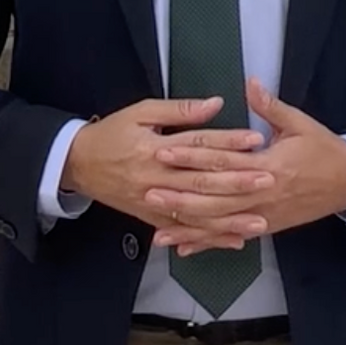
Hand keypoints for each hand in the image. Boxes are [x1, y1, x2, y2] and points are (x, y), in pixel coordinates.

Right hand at [62, 97, 273, 243]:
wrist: (78, 164)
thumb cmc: (111, 133)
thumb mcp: (140, 112)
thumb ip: (178, 110)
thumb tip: (214, 104)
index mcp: (154, 148)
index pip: (198, 144)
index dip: (228, 142)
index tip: (256, 140)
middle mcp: (156, 178)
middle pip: (202, 182)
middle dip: (237, 182)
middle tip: (268, 180)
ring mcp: (153, 202)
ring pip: (196, 213)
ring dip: (229, 218)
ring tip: (259, 220)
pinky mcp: (151, 217)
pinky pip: (184, 230)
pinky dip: (208, 237)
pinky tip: (233, 240)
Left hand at [148, 79, 345, 254]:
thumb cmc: (325, 150)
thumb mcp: (301, 123)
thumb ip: (271, 106)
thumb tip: (250, 84)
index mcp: (269, 164)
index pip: (222, 159)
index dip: (192, 155)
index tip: (164, 150)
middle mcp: (262, 194)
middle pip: (215, 196)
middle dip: (180, 195)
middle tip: (149, 190)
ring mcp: (264, 215)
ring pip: (220, 223)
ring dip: (189, 226)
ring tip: (158, 228)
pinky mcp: (267, 228)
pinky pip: (232, 236)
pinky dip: (208, 243)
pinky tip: (185, 247)